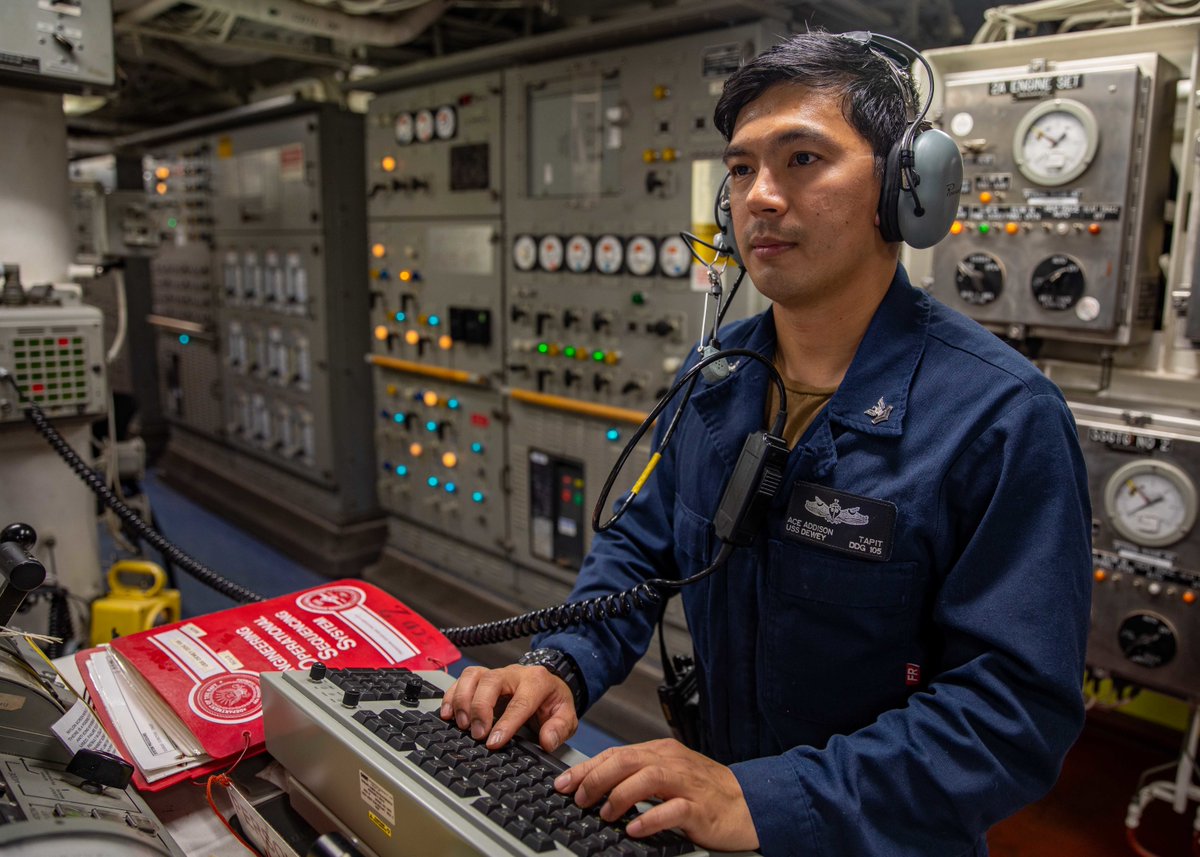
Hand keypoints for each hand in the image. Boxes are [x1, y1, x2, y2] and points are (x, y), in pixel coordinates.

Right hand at [438, 664, 577, 751]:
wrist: (549, 685)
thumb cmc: (553, 702)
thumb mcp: (566, 716)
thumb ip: (559, 728)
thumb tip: (547, 741)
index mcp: (537, 681)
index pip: (520, 702)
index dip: (506, 723)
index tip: (494, 741)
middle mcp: (514, 674)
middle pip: (491, 682)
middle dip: (481, 708)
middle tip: (477, 734)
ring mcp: (496, 673)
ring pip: (473, 676)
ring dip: (462, 700)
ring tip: (462, 724)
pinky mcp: (482, 678)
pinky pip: (462, 679)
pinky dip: (451, 695)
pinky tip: (448, 714)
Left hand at [554, 738, 759, 851]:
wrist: (748, 803)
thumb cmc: (706, 791)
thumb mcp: (670, 775)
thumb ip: (639, 775)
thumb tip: (598, 784)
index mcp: (661, 752)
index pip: (616, 754)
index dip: (587, 768)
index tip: (563, 783)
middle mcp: (672, 763)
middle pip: (627, 761)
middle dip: (597, 779)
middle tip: (580, 798)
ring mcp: (687, 784)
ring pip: (648, 779)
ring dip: (620, 796)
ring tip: (606, 813)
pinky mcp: (699, 808)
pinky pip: (672, 810)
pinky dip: (650, 818)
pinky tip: (634, 828)